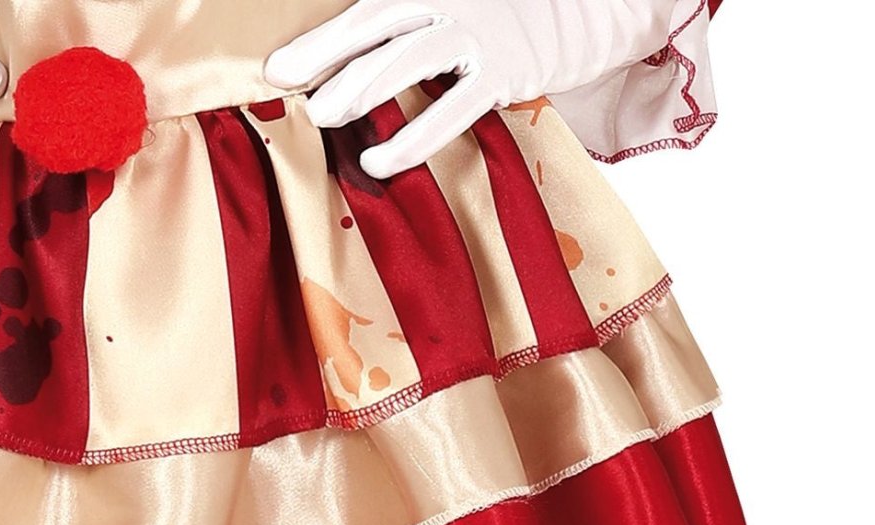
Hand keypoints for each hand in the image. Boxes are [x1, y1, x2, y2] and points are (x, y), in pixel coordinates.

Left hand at [264, 0, 676, 178]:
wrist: (597, 6)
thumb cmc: (513, 14)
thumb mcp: (460, 9)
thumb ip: (412, 29)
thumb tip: (359, 62)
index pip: (367, 9)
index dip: (321, 36)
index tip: (276, 66)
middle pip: (376, 23)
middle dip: (325, 54)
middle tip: (285, 83)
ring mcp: (480, 32)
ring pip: (406, 58)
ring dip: (359, 87)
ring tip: (322, 115)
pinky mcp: (507, 71)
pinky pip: (450, 110)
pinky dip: (411, 137)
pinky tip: (378, 160)